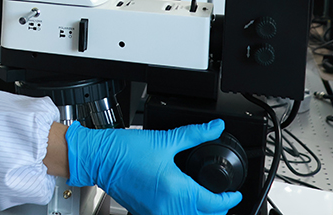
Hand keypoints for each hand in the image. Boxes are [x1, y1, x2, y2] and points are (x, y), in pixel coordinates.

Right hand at [65, 119, 241, 214]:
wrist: (99, 158)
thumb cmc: (124, 150)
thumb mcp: (164, 139)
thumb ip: (194, 134)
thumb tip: (214, 127)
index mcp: (176, 189)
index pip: (215, 203)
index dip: (229, 198)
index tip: (233, 192)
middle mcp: (168, 206)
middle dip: (218, 207)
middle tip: (222, 195)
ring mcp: (157, 213)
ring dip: (201, 212)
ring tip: (204, 199)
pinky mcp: (147, 214)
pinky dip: (182, 213)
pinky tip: (181, 200)